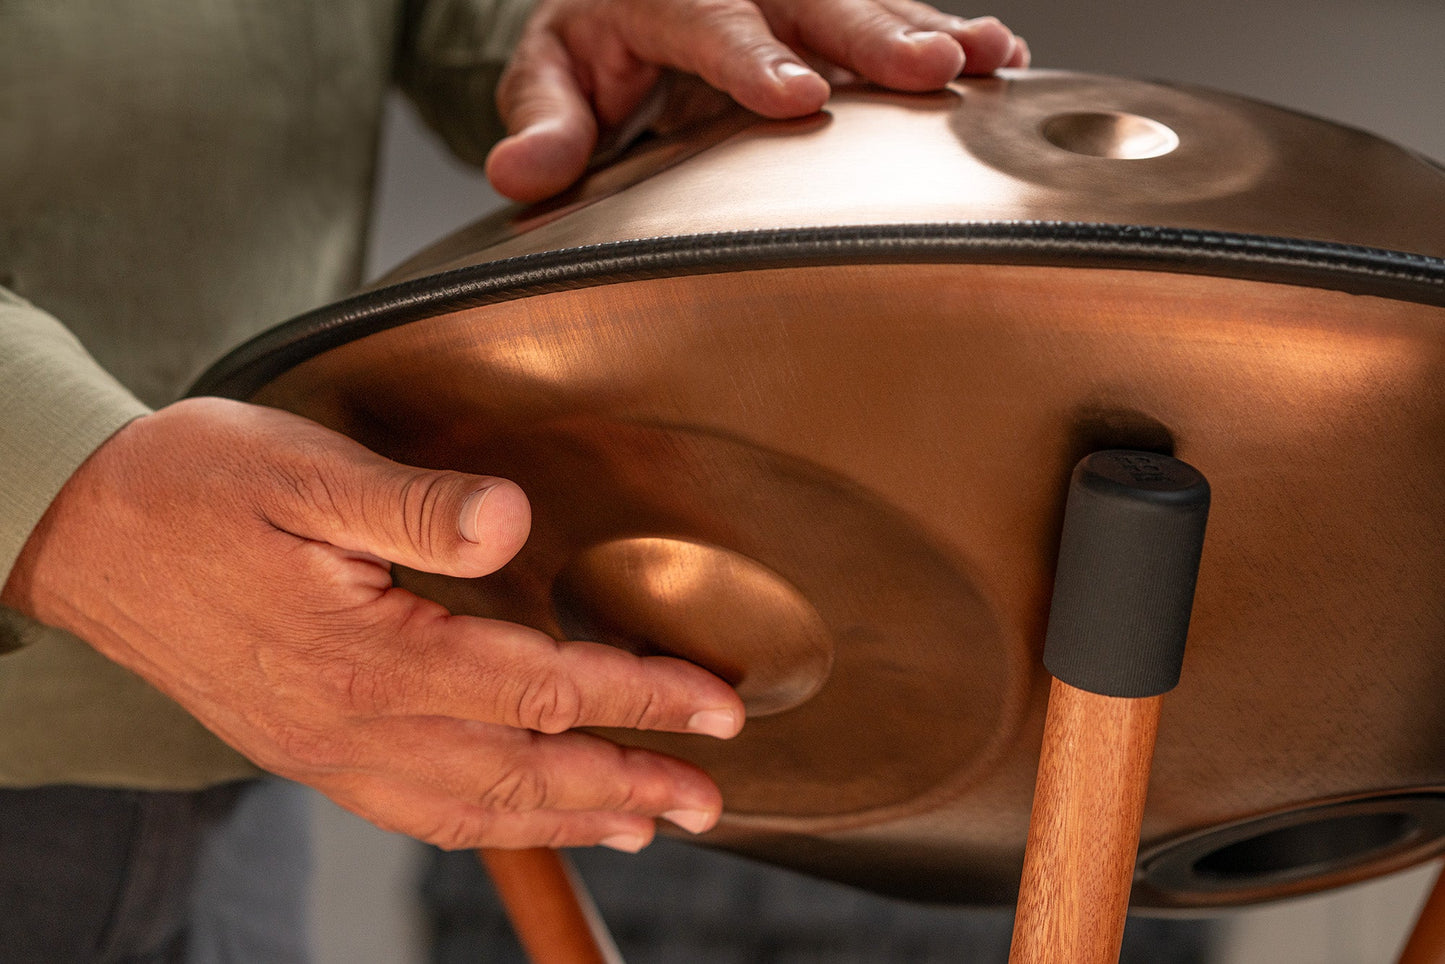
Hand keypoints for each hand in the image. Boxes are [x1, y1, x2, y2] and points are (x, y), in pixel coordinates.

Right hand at [1, 398, 743, 850]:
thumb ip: (416, 508)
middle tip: (710, 800)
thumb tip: (515, 518)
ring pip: (474, 807)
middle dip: (628, 784)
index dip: (641, 698)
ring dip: (569, 821)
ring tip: (643, 826)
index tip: (718, 709)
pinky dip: (488, 825)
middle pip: (524, 771)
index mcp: (371, 653)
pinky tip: (523, 821)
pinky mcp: (306, 749)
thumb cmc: (192, 489)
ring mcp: (327, 749)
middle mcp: (355, 722)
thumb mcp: (302, 472)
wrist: (82, 535)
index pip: (542, 687)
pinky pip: (414, 811)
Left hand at [486, 0, 1029, 200]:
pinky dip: (942, 33)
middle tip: (931, 69)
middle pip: (806, 0)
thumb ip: (544, 122)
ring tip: (987, 58)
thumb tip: (521, 172)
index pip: (706, 20)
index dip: (751, 58)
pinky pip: (887, 11)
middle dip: (872, 34)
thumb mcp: (549, 76)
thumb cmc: (590, 44)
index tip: (796, 98)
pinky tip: (998, 58)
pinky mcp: (825, 10)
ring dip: (926, 29)